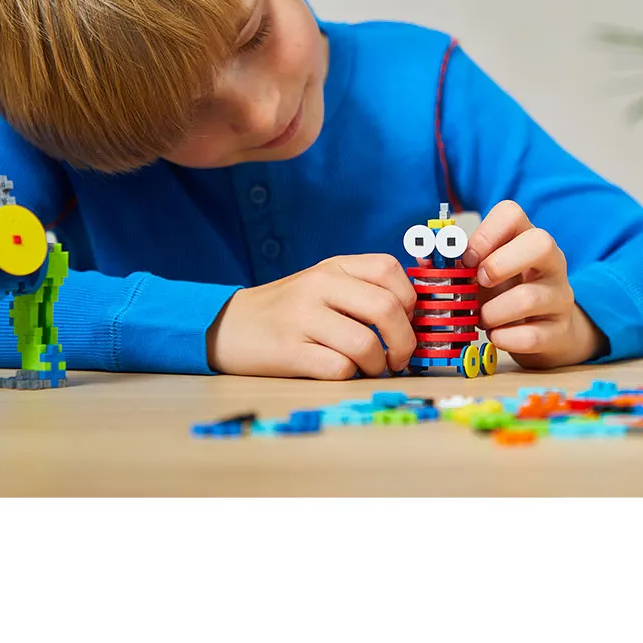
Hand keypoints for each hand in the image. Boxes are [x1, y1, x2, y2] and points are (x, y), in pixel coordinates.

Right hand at [206, 254, 417, 378]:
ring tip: (369, 368)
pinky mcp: (289, 351)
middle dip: (405, 342)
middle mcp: (319, 285)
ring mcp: (302, 317)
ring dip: (378, 366)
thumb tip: (414, 315)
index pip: (388, 269)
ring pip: (366, 344)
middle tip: (399, 357)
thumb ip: (362, 290)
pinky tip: (341, 372)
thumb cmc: (287, 310)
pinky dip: (349, 376)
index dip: (409, 299)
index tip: (406, 320)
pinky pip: (339, 369)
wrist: (228, 325)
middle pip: (387, 309)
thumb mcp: (323, 285)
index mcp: (333, 266)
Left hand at [462, 200, 607, 368]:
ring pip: (531, 297)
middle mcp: (550, 261)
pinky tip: (496, 336)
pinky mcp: (560, 330)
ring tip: (482, 318)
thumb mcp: (481, 272)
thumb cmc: (505, 293)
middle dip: (499, 265)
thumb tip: (423, 255)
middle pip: (541, 243)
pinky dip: (505, 339)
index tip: (467, 258)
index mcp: (525, 238)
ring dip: (493, 312)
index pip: (512, 213)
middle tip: (479, 283)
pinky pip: (533, 335)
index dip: (484, 234)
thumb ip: (454, 263)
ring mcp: (560, 295)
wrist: (542, 331)